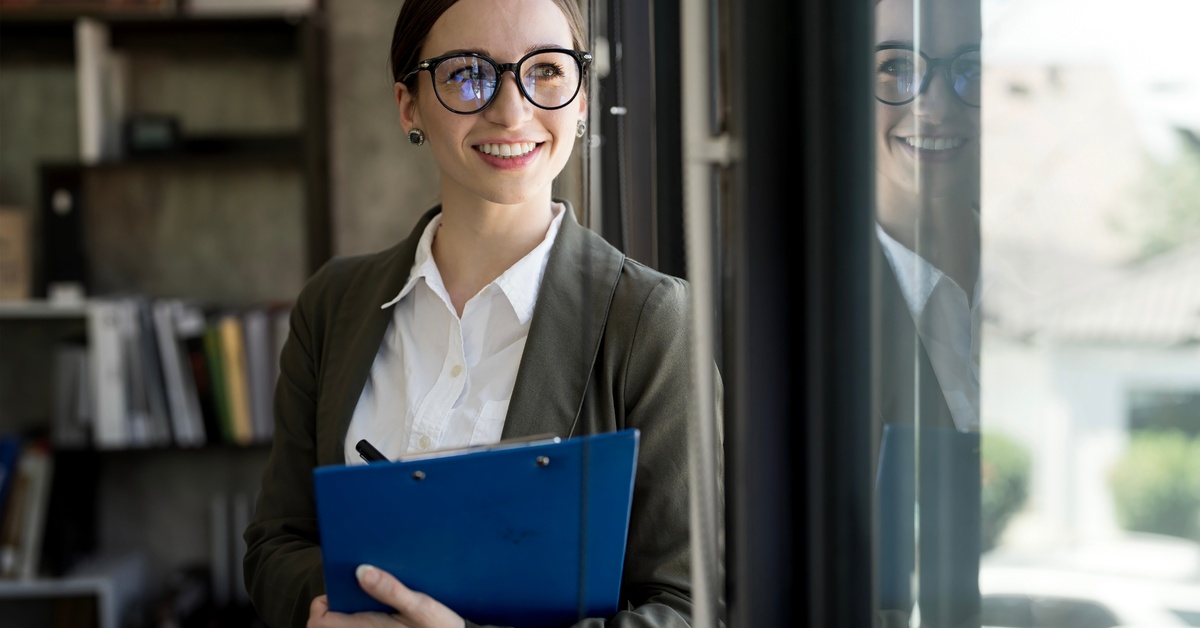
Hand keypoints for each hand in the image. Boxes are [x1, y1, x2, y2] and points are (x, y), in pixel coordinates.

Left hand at [307, 564, 465, 627]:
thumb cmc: (438, 627)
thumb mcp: (419, 605)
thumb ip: (390, 589)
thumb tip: (360, 570)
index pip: (319, 622)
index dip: (321, 606)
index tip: (338, 590)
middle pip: (327, 625)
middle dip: (333, 607)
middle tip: (354, 591)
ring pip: (343, 626)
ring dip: (346, 613)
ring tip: (368, 596)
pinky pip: (359, 627)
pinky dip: (359, 620)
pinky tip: (380, 609)